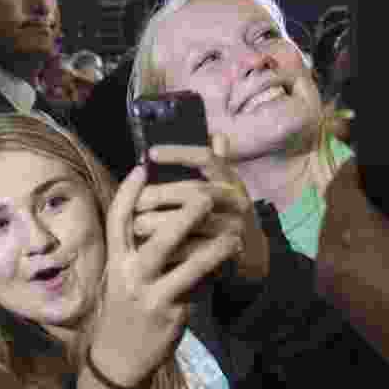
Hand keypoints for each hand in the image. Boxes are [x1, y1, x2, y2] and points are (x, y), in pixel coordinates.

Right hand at [91, 162, 242, 387]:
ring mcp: (149, 295)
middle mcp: (128, 274)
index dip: (129, 192)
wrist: (120, 357)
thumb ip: (138, 244)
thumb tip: (157, 210)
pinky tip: (230, 263)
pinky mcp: (170, 313)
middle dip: (183, 214)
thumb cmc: (126, 307)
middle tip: (206, 196)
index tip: (142, 166)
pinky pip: (198, 287)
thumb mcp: (123, 275)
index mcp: (115, 260)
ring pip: (185, 264)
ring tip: (234, 234)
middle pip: (156, 237)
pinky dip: (215, 273)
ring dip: (212, 247)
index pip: (117, 220)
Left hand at [134, 134, 269, 281]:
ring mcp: (236, 226)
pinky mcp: (230, 252)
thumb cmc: (224, 212)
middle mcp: (237, 199)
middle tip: (137, 201)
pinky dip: (172, 248)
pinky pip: (198, 249)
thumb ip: (214, 164)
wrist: (252, 253)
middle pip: (197, 191)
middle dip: (163, 194)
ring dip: (163, 222)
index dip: (179, 153)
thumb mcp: (223, 187)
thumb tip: (215, 136)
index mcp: (230, 179)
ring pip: (196, 221)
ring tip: (136, 225)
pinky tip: (151, 246)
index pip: (206, 158)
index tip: (150, 153)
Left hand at [315, 159, 388, 388]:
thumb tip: (388, 188)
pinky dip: (349, 247)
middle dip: (351, 196)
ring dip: (349, 222)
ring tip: (380, 216)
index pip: (340, 188)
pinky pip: (335, 261)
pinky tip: (376, 247)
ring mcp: (327, 285)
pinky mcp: (335, 302)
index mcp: (349, 238)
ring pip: (330, 237)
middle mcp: (327, 259)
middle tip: (379, 187)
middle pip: (331, 213)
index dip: (354, 169)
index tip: (369, 159)